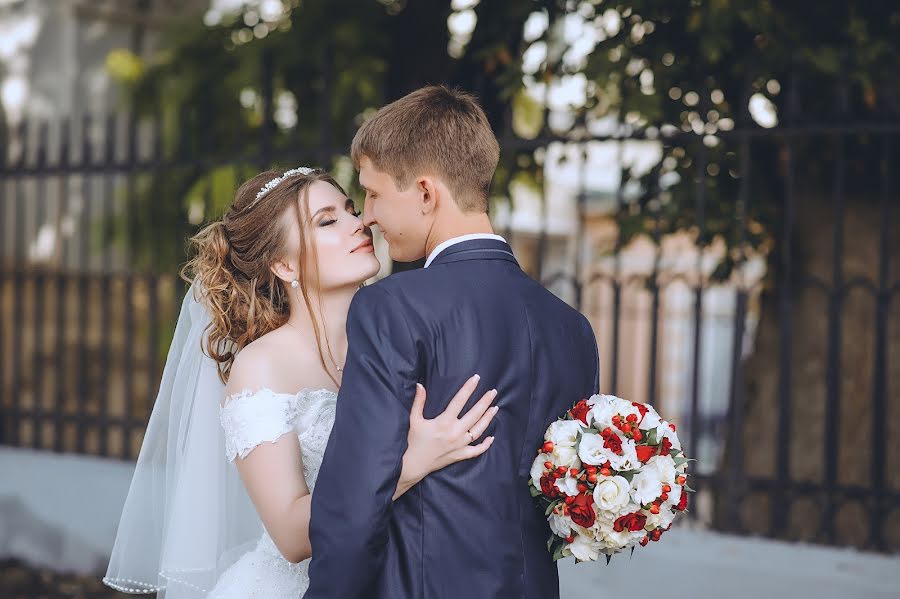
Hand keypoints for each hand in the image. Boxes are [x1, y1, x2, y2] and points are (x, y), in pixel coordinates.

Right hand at [394, 375, 497, 497]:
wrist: (414, 464)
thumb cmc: (414, 440)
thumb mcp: (415, 419)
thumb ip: (418, 402)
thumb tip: (419, 385)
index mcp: (444, 422)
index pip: (459, 400)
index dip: (468, 388)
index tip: (476, 378)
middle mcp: (455, 432)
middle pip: (475, 414)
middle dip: (485, 401)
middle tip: (493, 392)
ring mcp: (460, 444)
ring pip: (479, 430)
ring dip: (488, 418)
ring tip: (495, 408)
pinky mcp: (461, 455)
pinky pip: (477, 450)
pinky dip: (485, 445)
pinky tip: (491, 438)